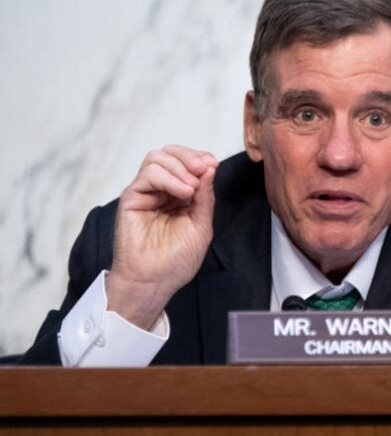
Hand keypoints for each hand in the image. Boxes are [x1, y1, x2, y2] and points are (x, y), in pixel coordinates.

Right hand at [106, 145, 218, 329]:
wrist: (156, 280)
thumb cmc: (177, 259)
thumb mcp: (201, 224)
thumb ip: (205, 197)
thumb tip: (209, 168)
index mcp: (179, 195)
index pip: (186, 163)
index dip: (199, 158)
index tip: (213, 164)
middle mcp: (161, 190)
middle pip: (169, 154)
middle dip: (190, 156)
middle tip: (204, 168)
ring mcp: (145, 193)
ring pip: (157, 159)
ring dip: (179, 167)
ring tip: (192, 188)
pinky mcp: (131, 198)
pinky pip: (147, 175)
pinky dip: (168, 178)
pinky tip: (183, 193)